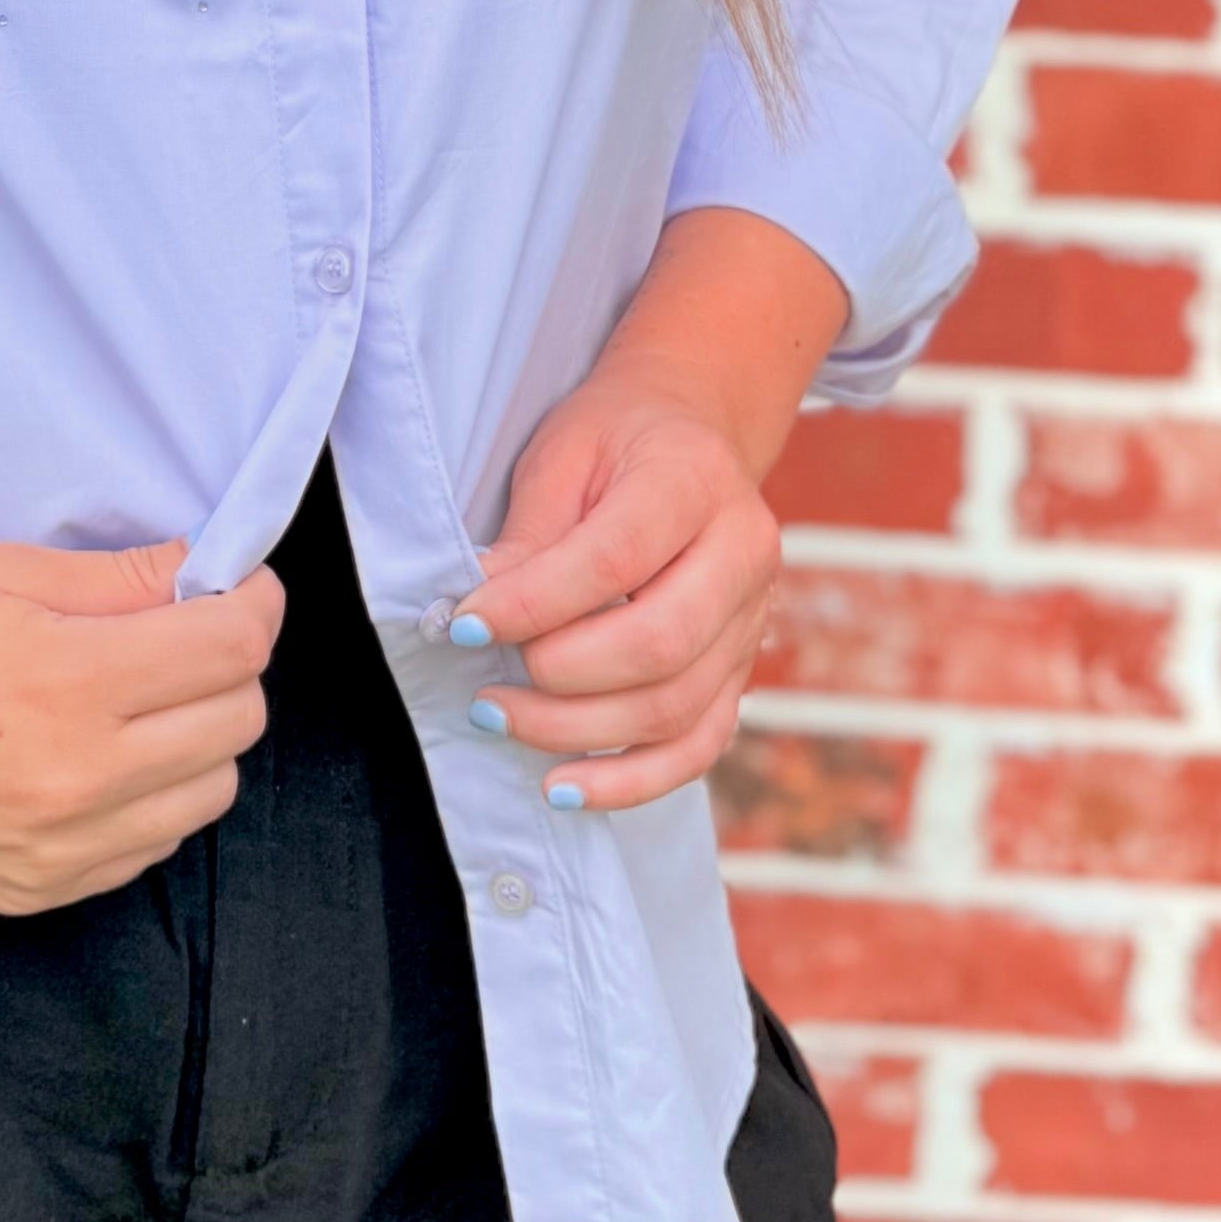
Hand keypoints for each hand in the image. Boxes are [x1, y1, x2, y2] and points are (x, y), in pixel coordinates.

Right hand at [0, 536, 284, 912]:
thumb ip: (118, 577)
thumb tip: (208, 573)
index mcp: (70, 681)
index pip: (233, 647)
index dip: (251, 603)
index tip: (235, 586)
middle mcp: (82, 777)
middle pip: (239, 719)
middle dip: (226, 665)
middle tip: (178, 637)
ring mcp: (65, 848)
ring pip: (211, 790)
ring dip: (198, 737)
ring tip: (139, 702)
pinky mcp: (44, 892)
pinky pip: (154, 846)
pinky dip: (152, 798)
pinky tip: (101, 759)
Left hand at [454, 209, 845, 812]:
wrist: (692, 434)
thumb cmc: (614, 440)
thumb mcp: (561, 457)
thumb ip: (529, 539)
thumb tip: (479, 616)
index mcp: (695, 480)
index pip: (615, 559)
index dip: (535, 603)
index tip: (466, 623)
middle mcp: (744, 553)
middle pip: (660, 643)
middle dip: (558, 679)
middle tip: (485, 684)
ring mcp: (754, 620)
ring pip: (677, 707)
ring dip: (578, 732)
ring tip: (500, 719)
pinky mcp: (742, 670)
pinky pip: (698, 746)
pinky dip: (632, 781)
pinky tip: (564, 787)